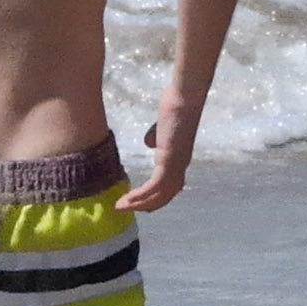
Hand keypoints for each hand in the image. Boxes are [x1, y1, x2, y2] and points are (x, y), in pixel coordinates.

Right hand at [122, 97, 197, 215]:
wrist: (185, 96)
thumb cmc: (176, 104)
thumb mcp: (163, 124)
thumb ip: (156, 135)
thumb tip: (149, 143)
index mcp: (180, 157)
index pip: (170, 185)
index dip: (157, 196)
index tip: (140, 201)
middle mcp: (181, 165)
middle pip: (166, 195)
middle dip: (147, 205)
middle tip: (128, 209)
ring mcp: (176, 164)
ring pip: (159, 195)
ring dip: (139, 204)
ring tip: (121, 207)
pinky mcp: (169, 161)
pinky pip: (154, 187)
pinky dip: (141, 196)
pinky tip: (127, 200)